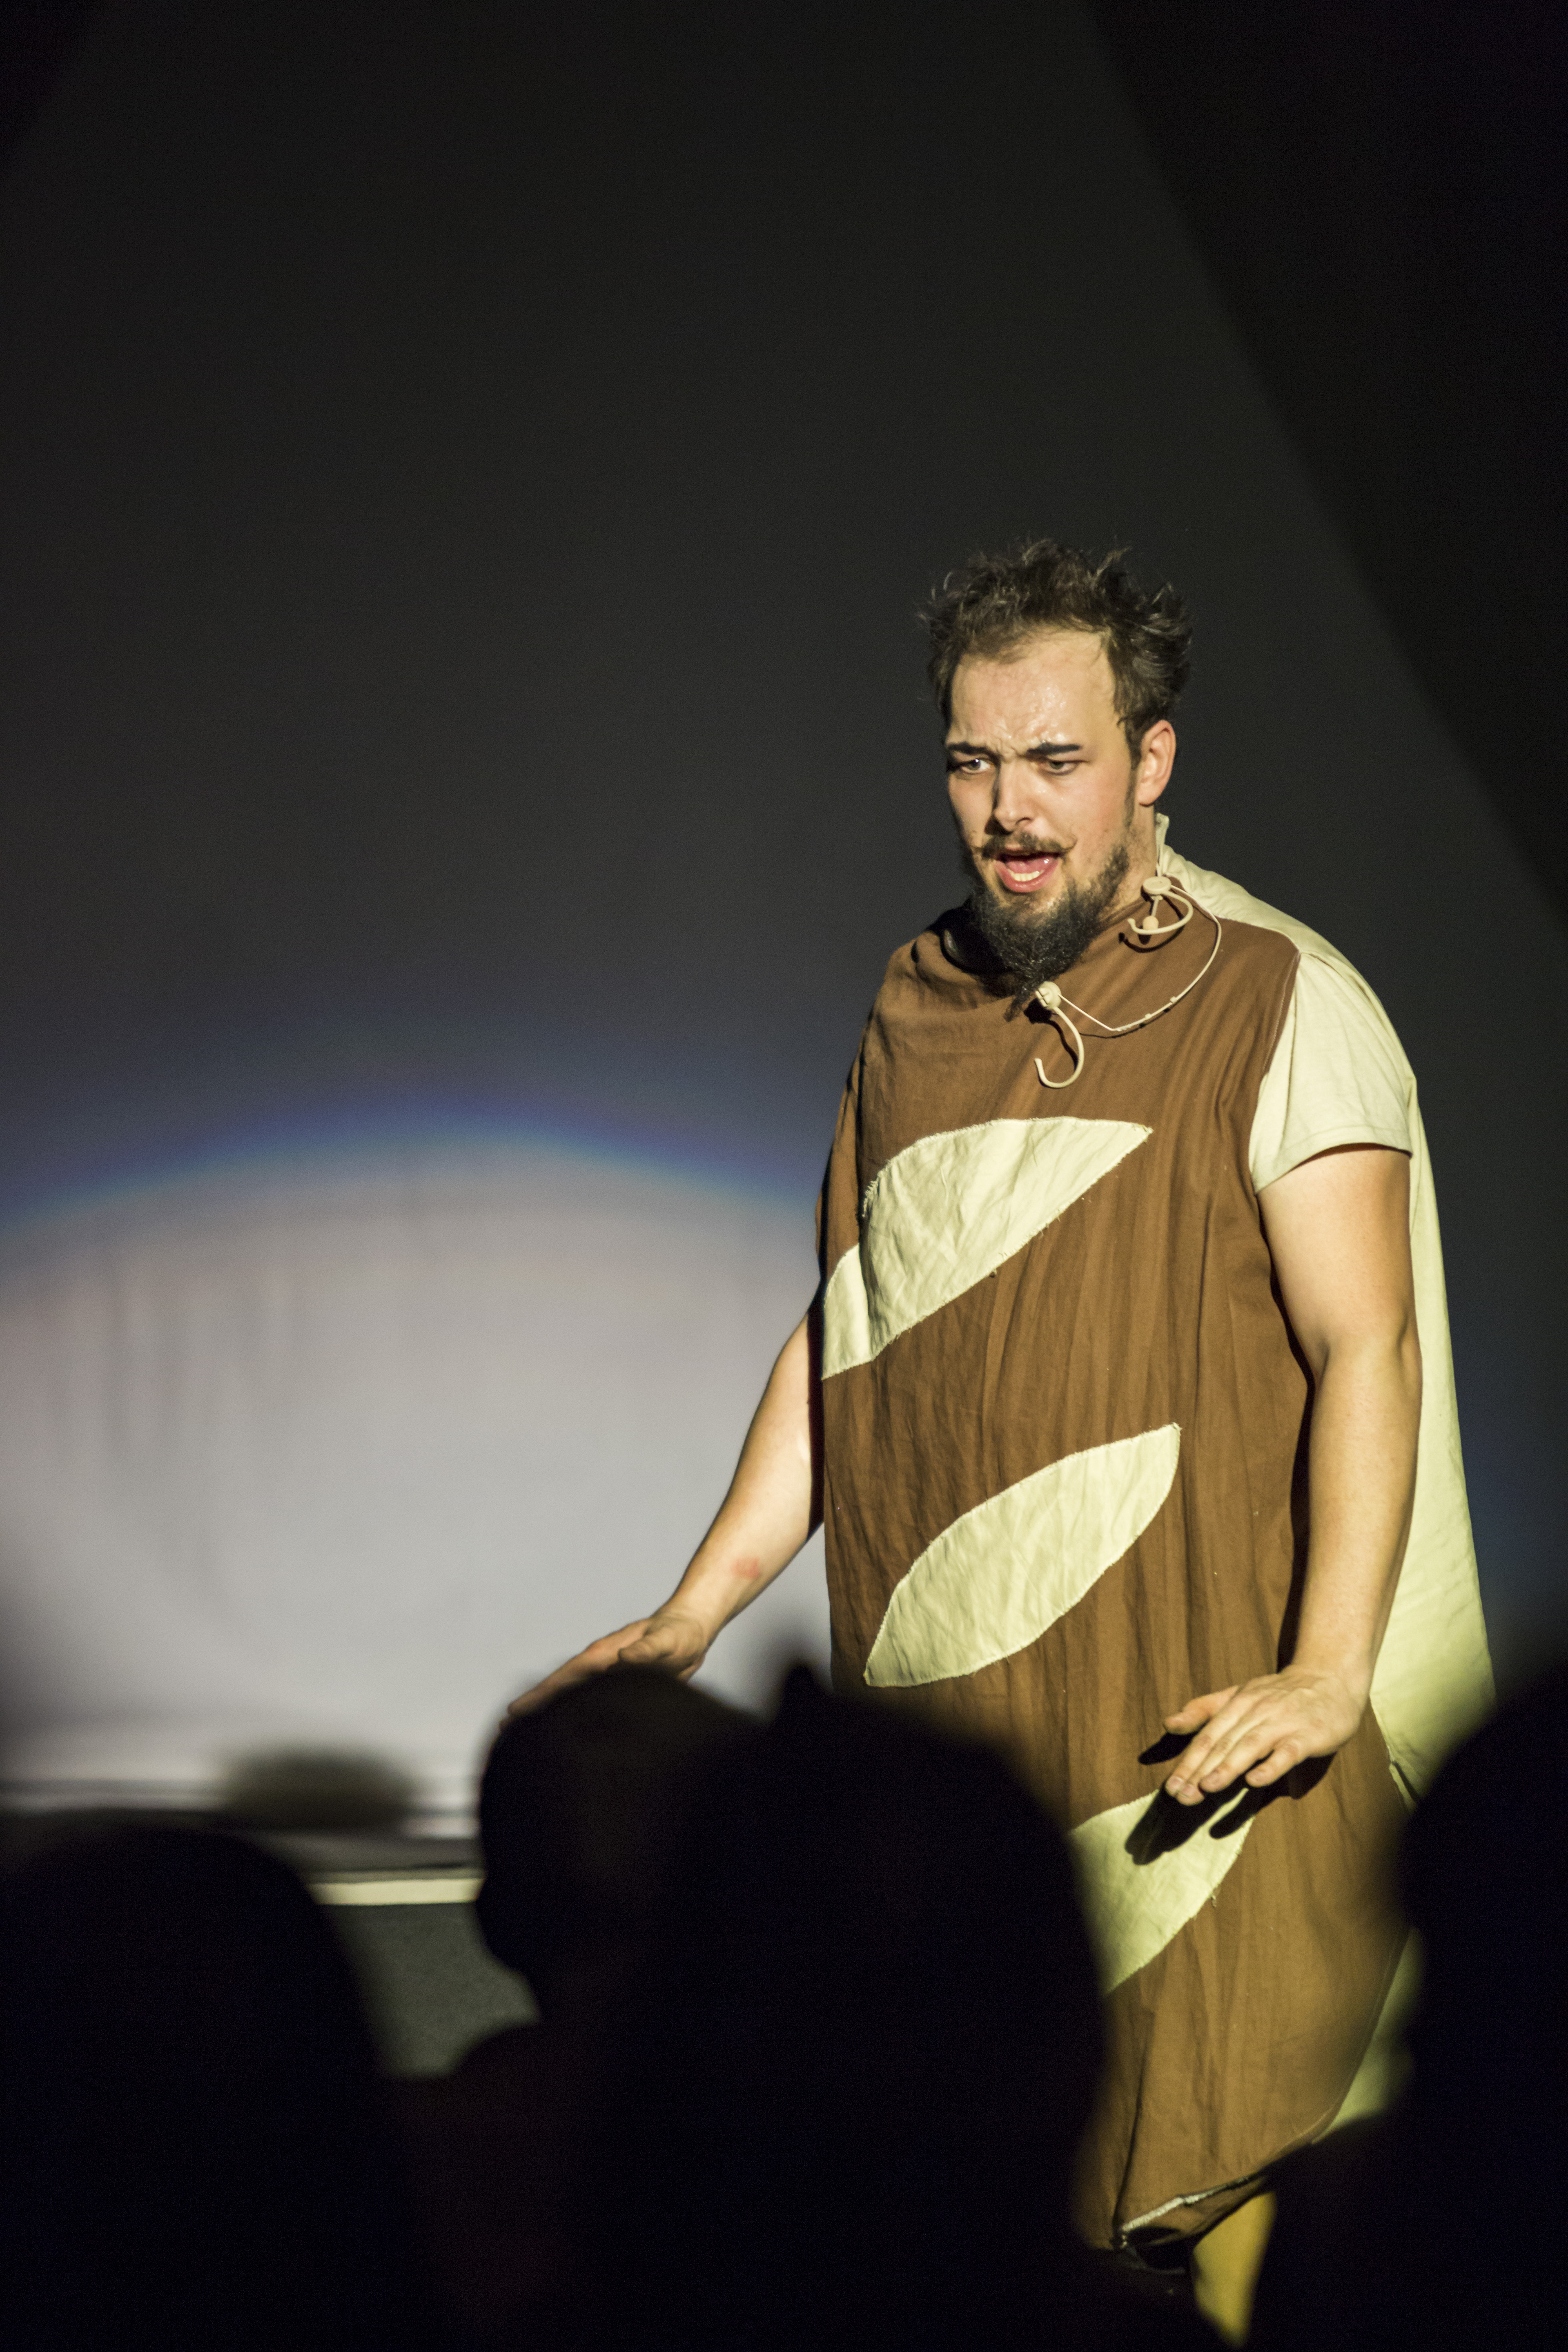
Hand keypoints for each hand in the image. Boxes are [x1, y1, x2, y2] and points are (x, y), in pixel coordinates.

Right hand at [505, 1608, 712, 1717]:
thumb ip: (647, 1650)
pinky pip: (588, 1700)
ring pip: (570, 1695)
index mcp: (604, 1655)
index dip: (540, 1696)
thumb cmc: (679, 1634)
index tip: (514, 1713)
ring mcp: (606, 1674)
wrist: (690, 1629)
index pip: (564, 1678)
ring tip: (524, 1733)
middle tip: (505, 1731)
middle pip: (559, 1688)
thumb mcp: (667, 1641)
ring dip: (548, 1711)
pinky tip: (564, 1726)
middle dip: (533, 1707)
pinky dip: (572, 1712)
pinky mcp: (617, 1684)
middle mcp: (599, 1664)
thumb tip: (623, 1659)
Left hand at [1162, 1666, 1366, 1804]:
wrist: (1330, 1678)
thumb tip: (1168, 1723)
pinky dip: (1270, 1766)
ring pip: (1250, 1746)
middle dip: (1199, 1770)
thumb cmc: (1279, 1694)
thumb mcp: (1238, 1695)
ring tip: (1206, 1787)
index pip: (1207, 1737)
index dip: (1187, 1762)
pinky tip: (1254, 1781)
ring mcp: (1282, 1723)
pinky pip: (1287, 1752)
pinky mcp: (1308, 1735)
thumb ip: (1204, 1710)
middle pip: (1223, 1743)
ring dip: (1228, 1767)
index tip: (1170, 1787)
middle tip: (1180, 1796)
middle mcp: (1256, 1711)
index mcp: (1237, 1704)